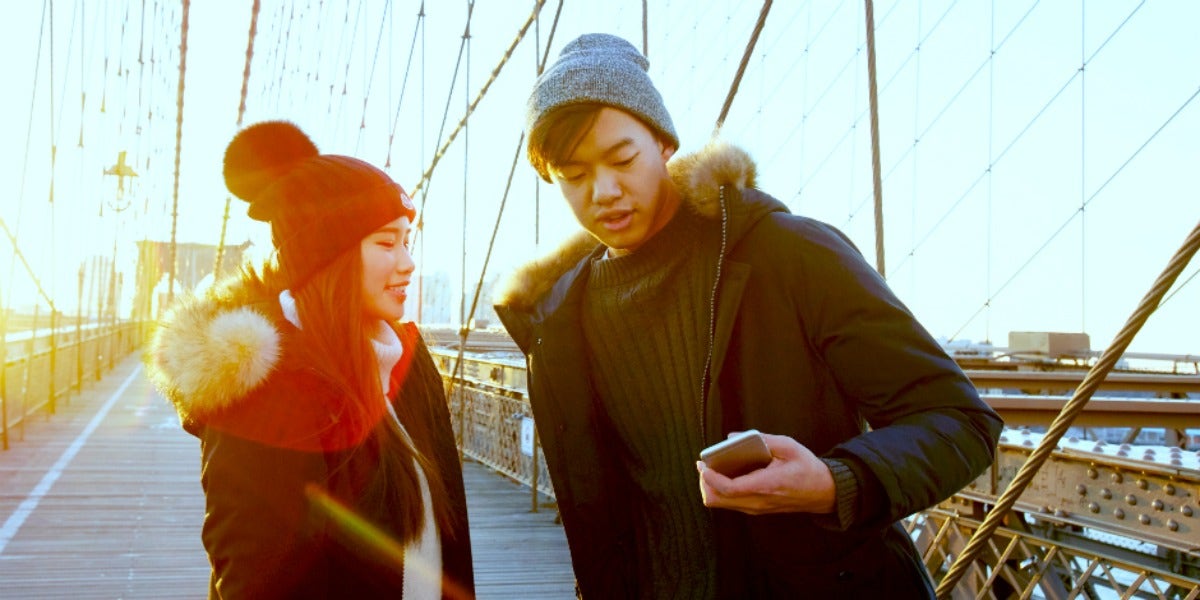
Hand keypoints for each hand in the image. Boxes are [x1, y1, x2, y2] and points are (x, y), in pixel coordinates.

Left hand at [696, 433, 835, 514]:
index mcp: (766, 485)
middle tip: (705, 464)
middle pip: (717, 500)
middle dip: (705, 482)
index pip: (729, 488)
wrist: (824, 492)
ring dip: (711, 487)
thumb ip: (761, 439)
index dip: (710, 477)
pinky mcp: (756, 509)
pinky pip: (729, 503)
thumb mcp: (789, 447)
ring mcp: (756, 508)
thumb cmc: (807, 467)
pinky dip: (720, 490)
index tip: (703, 463)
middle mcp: (758, 501)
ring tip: (713, 468)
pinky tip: (726, 474)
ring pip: (720, 504)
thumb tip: (732, 437)